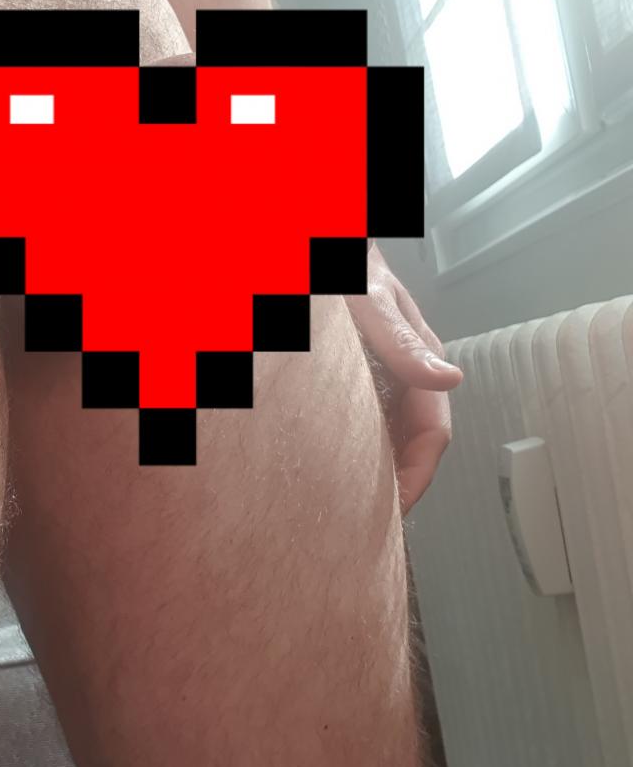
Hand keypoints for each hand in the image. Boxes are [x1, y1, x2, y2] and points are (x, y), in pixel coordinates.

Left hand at [345, 245, 462, 514]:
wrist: (315, 244)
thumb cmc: (342, 266)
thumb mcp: (368, 300)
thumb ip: (402, 338)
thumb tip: (450, 379)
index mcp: (420, 359)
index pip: (432, 434)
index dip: (416, 477)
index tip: (393, 511)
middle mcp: (406, 372)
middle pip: (411, 442)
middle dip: (395, 483)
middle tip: (363, 523)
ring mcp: (382, 375)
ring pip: (387, 435)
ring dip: (375, 470)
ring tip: (348, 507)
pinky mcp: (356, 376)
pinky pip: (362, 423)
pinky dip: (353, 450)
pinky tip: (330, 469)